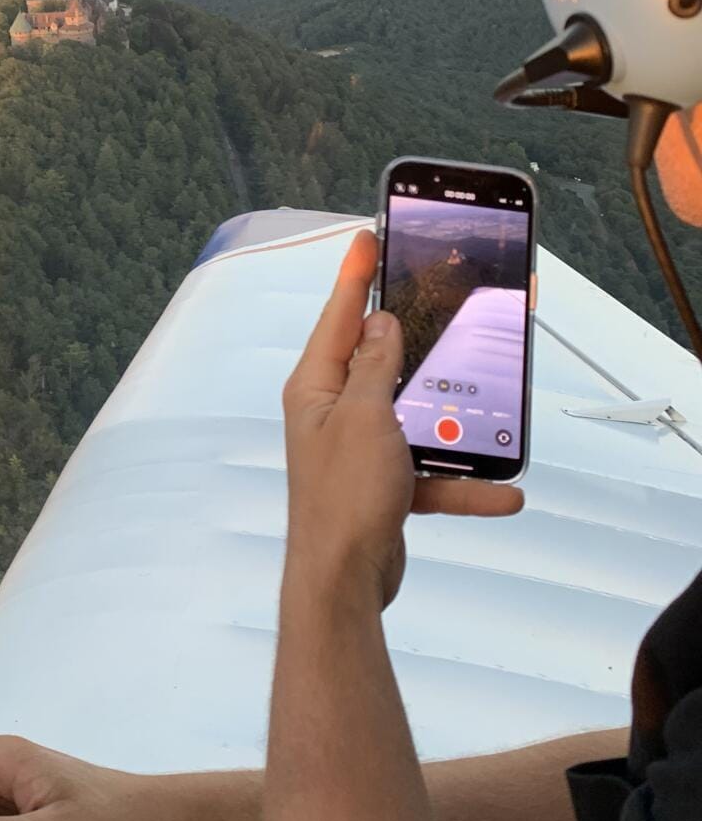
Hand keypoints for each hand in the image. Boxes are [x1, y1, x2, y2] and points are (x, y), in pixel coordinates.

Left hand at [282, 230, 522, 610]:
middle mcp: (333, 412)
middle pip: (378, 361)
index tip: (368, 239)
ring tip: (484, 401)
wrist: (343, 580)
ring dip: (449, 418)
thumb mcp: (366, 417)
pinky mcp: (382, 486)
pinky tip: (503, 491)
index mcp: (316, 387)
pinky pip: (429, 473)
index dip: (355, 275)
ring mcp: (357, 450)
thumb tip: (381, 324)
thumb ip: (377, 368)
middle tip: (440, 304)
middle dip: (413, 340)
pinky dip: (462, 483)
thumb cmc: (342, 498)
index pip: (338, 317)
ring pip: (411, 416)